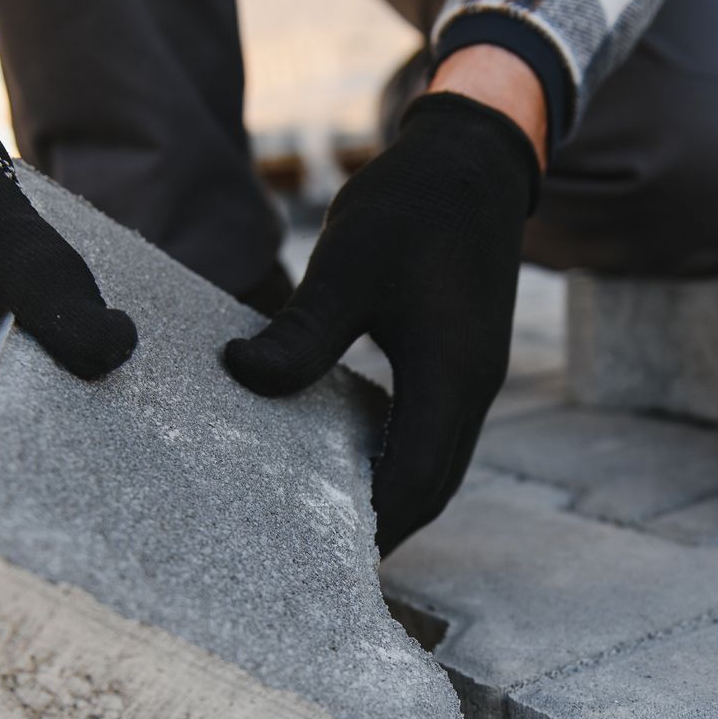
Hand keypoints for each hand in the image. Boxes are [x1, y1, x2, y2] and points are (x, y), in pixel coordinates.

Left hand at [222, 89, 540, 554]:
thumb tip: (242, 377)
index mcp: (451, 375)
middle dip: (384, 527)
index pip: (416, 479)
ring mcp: (473, 374)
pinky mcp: (463, 357)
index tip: (325, 560)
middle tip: (320, 561)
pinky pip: (433, 429)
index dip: (375, 526)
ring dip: (393, 494)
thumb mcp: (347, 266)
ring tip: (332, 521)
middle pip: (433, 485)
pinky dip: (397, 456)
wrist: (475, 157)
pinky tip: (349, 454)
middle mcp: (472, 387)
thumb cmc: (413, 205)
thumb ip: (302, 333)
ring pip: (436, 460)